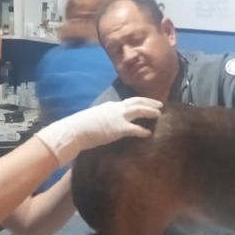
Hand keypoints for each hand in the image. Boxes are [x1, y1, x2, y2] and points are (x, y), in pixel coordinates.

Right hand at [35, 97, 162, 165]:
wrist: (75, 130)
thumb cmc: (79, 126)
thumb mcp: (93, 118)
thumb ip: (101, 118)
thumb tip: (102, 123)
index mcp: (109, 105)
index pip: (127, 101)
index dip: (139, 102)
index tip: (146, 103)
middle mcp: (115, 108)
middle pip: (136, 101)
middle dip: (149, 102)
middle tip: (159, 104)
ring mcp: (118, 117)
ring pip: (139, 110)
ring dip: (150, 111)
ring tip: (159, 114)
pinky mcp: (119, 128)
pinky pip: (136, 128)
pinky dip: (143, 131)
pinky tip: (148, 133)